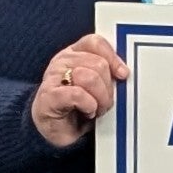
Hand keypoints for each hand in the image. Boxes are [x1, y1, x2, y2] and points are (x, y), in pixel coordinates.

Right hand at [31, 35, 127, 149]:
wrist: (55, 130)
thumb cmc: (77, 107)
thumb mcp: (97, 86)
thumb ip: (107, 73)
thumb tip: (123, 72)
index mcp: (74, 54)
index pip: (95, 42)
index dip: (112, 57)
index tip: (122, 74)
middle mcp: (62, 61)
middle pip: (98, 63)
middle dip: (108, 87)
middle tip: (105, 102)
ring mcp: (53, 77)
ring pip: (89, 77)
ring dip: (100, 98)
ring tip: (96, 108)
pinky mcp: (49, 96)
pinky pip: (77, 94)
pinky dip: (88, 106)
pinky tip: (87, 112)